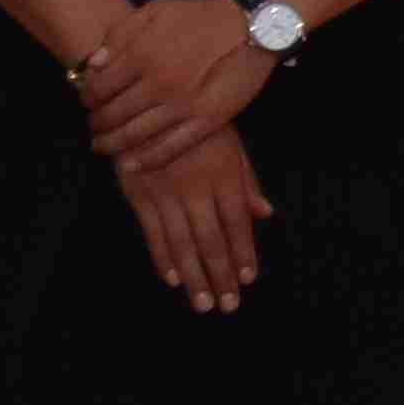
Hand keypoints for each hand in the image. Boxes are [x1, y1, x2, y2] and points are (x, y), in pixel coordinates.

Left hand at [76, 0, 275, 169]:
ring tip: (104, 146)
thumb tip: (95, 63)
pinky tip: (131, 165)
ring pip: (134, 135)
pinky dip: (146, 160)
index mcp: (141, 55)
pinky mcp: (205, 120)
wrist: (252, 26)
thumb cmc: (201, 15)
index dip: (87, 98)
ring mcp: (181, 105)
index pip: (98, 88)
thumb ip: (121, 33)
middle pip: (112, 115)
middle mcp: (156, 83)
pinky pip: (169, 148)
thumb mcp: (156, 9)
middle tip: (94, 127)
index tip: (87, 101)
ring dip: (113, 144)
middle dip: (96, 124)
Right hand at [121, 132, 267, 310]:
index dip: (243, 253)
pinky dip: (161, 257)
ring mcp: (166, 192)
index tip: (248, 279)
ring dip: (194, 277)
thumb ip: (246, 179)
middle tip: (228, 306)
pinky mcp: (138, 193)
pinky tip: (172, 279)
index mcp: (224, 175)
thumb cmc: (195, 119)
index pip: (237, 223)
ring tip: (203, 304)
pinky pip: (152, 231)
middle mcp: (197, 188)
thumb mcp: (229, 141)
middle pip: (212, 240)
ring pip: (182, 243)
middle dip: (221, 276)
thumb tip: (266, 212)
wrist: (146, 98)